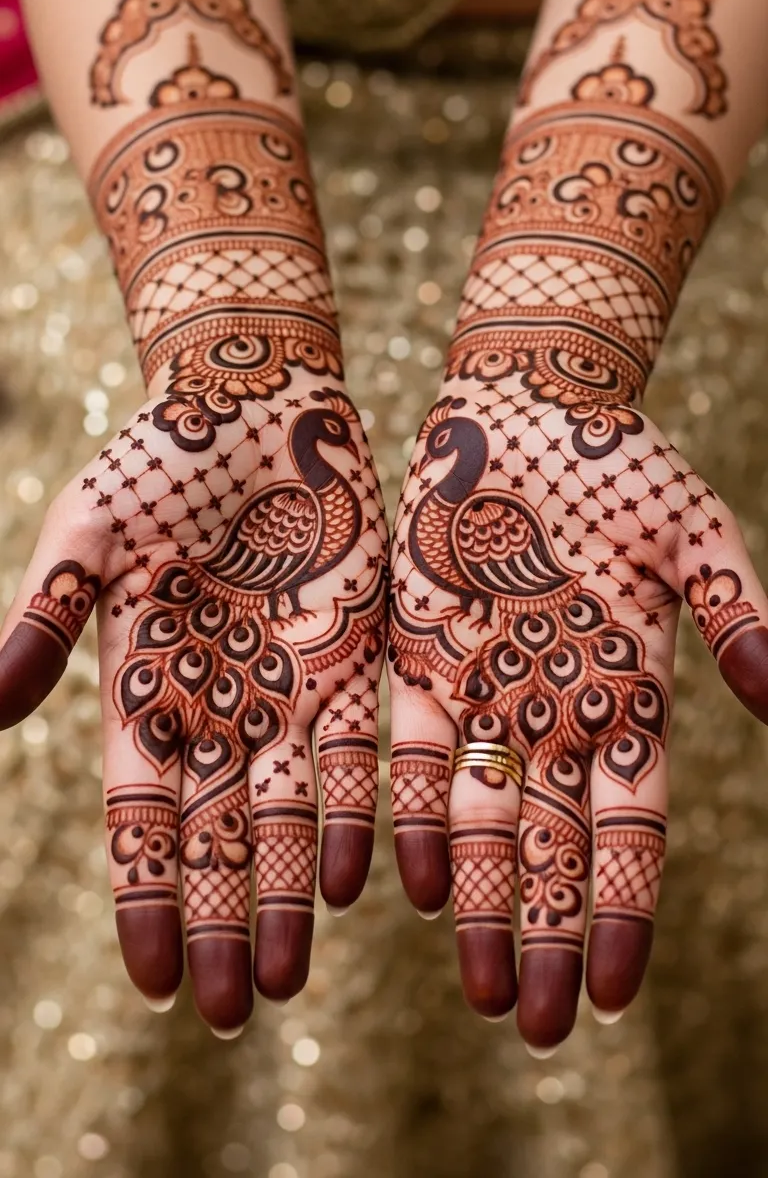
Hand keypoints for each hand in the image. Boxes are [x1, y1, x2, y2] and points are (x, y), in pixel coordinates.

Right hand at [0, 371, 386, 1033]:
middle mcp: (218, 704)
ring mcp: (288, 685)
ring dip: (283, 896)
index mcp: (143, 687)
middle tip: (228, 1014)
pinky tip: (355, 879)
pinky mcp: (354, 654)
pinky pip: (360, 748)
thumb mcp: (89, 533)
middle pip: (216, 836)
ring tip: (285, 980)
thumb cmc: (159, 455)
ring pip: (288, 813)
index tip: (151, 983)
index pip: (140, 817)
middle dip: (217, 924)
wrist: (258, 396)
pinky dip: (358, 813)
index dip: (145, 897)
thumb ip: (47, 621)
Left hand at [388, 373, 767, 1048]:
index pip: (632, 828)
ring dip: (483, 901)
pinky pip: (410, 753)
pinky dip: (412, 817)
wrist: (523, 406)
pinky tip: (413, 882)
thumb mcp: (694, 536)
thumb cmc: (621, 465)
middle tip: (536, 1026)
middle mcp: (557, 713)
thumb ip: (739, 615)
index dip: (625, 909)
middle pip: (555, 847)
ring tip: (481, 986)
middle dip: (548, 934)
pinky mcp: (418, 656)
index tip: (613, 993)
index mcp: (632, 697)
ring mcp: (486, 691)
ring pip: (483, 819)